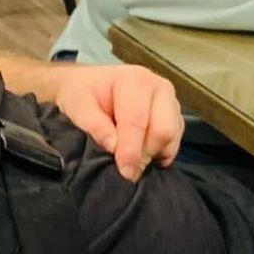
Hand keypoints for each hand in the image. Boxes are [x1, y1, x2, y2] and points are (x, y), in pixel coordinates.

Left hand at [51, 63, 183, 181]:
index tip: (124, 172)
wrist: (93, 85)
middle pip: (164, 130)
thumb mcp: (78, 105)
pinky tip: (141, 154)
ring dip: (152, 155)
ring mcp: (171, 103)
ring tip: (130, 159)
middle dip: (145, 154)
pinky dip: (160, 154)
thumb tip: (114, 147)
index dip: (131, 150)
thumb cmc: (84, 93)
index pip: (138, 120)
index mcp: (136, 81)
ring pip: (172, 139)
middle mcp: (160, 88)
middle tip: (127, 169)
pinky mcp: (176, 117)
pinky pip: (175, 143)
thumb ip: (94, 125)